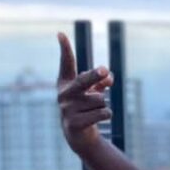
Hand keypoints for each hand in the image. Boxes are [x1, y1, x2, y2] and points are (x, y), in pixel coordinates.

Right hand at [57, 32, 112, 153]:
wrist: (79, 135)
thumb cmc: (86, 107)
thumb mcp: (94, 91)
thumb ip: (101, 81)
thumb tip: (108, 76)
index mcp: (65, 83)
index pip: (66, 63)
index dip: (65, 49)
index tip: (61, 34)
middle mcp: (63, 94)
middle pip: (84, 80)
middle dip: (95, 76)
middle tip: (104, 70)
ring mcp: (67, 110)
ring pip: (100, 100)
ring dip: (103, 105)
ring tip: (93, 112)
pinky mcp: (74, 123)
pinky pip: (103, 113)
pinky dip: (106, 114)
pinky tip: (97, 119)